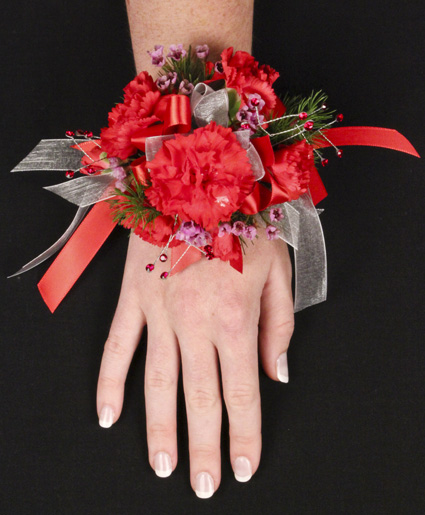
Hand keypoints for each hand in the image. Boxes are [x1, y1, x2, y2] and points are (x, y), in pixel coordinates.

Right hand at [96, 228, 293, 497]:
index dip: (245, 435)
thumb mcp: (278, 270)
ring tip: (163, 465)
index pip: (243, 393)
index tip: (243, 466)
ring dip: (159, 428)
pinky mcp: (134, 297)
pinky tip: (108, 415)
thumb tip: (277, 374)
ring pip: (158, 382)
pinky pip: (117, 345)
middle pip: (201, 398)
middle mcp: (196, 323)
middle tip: (203, 485)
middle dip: (205, 446)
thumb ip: (279, 326)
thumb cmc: (244, 221)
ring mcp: (160, 311)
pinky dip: (110, 382)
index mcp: (237, 318)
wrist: (200, 179)